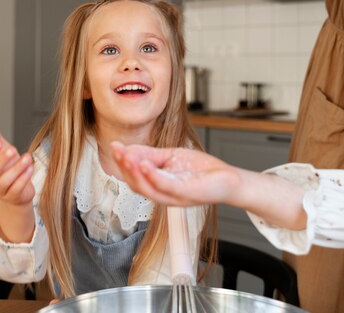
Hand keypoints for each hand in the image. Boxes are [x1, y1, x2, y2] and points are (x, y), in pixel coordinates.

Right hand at [0, 124, 34, 205]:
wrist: (20, 189)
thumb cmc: (9, 167)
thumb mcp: (3, 151)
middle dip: (0, 160)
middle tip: (12, 150)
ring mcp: (0, 190)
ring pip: (4, 181)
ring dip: (17, 168)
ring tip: (28, 158)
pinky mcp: (12, 197)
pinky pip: (16, 189)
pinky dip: (24, 178)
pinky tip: (31, 168)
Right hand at [110, 142, 242, 206]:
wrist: (228, 179)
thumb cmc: (201, 171)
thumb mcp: (172, 156)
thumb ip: (151, 155)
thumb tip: (129, 149)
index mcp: (158, 186)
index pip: (134, 178)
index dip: (122, 163)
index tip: (115, 147)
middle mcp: (164, 194)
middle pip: (136, 185)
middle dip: (124, 167)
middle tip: (117, 151)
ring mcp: (175, 196)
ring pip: (147, 188)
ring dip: (134, 172)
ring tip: (126, 156)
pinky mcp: (187, 194)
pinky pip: (166, 187)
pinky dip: (153, 176)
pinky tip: (146, 164)